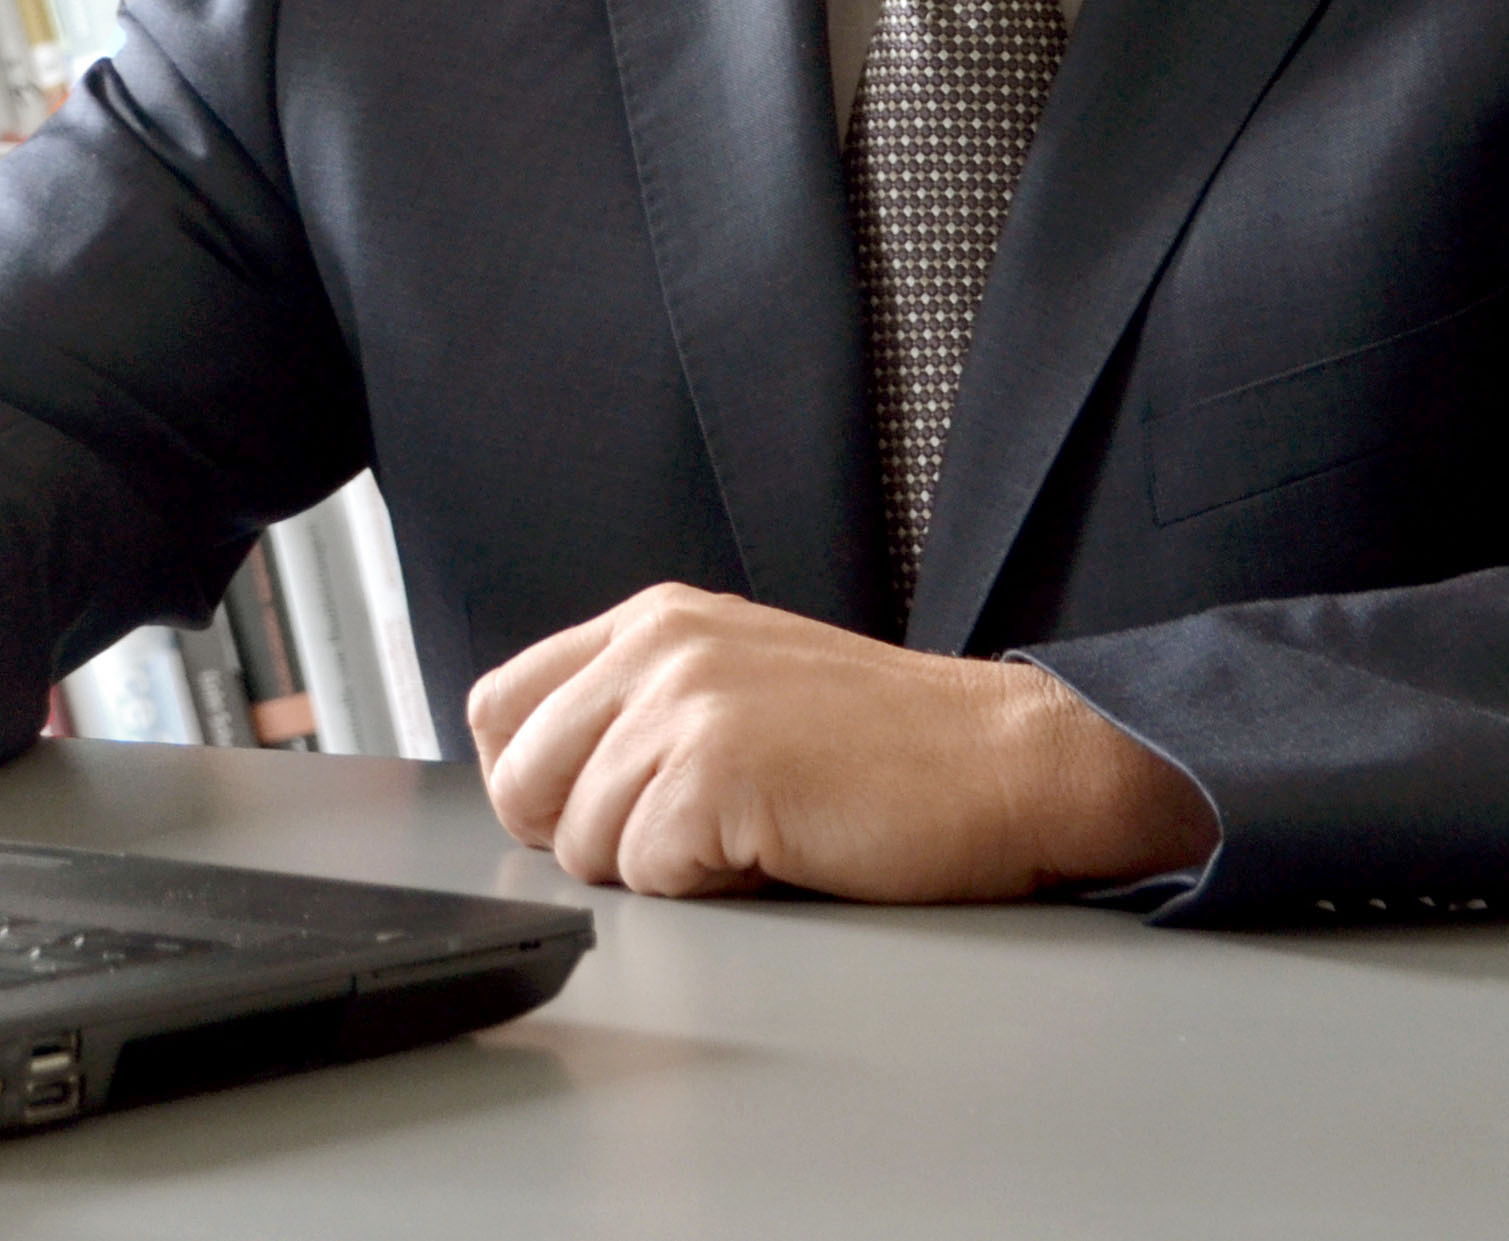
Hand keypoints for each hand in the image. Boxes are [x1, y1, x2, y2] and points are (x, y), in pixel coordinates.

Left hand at [466, 583, 1217, 902]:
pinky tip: (778, 849)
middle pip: (517, 780)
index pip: (502, 706)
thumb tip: (540, 785)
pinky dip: (707, 889)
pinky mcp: (715, 769)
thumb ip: (641, 708)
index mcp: (657, 618)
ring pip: (579, 842)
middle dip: (585, 835)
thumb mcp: (741, 686)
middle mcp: (659, 643)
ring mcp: (684, 701)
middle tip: (690, 835)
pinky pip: (645, 877)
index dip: (538, 781)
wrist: (1005, 762)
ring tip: (753, 832)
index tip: (610, 807)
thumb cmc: (887, 749)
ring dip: (659, 869)